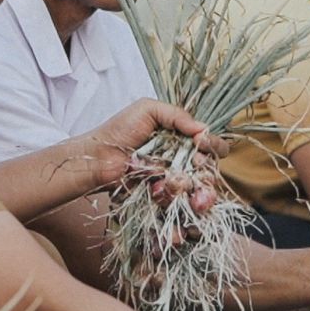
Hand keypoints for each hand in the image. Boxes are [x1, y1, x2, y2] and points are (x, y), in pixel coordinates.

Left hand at [84, 98, 227, 186]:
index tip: (203, 143)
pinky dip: (171, 196)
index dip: (212, 145)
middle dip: (207, 170)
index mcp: (180, 137)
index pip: (208, 143)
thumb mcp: (148, 110)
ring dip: (197, 190)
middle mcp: (180, 158)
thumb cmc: (119, 130)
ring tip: (185, 186)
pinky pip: (177, 200)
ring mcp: (171, 178)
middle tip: (197, 167)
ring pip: (197, 189)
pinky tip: (158, 189)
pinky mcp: (161, 195)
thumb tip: (204, 128)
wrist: (96, 158)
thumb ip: (177, 115)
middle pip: (207, 169)